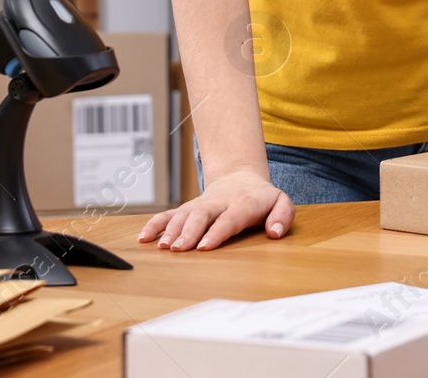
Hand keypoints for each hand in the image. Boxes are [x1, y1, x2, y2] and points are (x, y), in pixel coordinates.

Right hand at [137, 168, 293, 250]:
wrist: (241, 178)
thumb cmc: (262, 198)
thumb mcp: (281, 202)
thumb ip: (283, 216)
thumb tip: (275, 232)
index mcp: (242, 203)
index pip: (229, 218)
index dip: (217, 231)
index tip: (205, 246)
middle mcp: (218, 203)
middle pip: (201, 215)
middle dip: (189, 231)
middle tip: (179, 249)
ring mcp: (201, 204)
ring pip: (183, 214)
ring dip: (171, 230)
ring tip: (163, 247)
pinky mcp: (188, 208)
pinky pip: (169, 214)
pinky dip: (155, 224)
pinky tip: (144, 238)